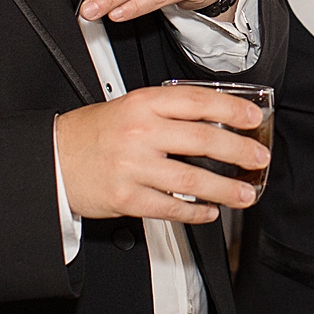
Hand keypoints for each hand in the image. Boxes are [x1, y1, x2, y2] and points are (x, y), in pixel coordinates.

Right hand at [54, 84, 268, 222]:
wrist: (54, 159)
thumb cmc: (95, 132)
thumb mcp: (130, 106)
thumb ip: (168, 110)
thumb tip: (216, 118)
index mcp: (144, 104)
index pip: (197, 102)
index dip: (231, 109)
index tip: (253, 117)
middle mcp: (141, 133)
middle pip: (202, 140)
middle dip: (239, 151)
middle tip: (259, 157)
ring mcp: (134, 167)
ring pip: (192, 179)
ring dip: (226, 189)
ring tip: (246, 193)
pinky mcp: (127, 198)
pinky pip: (171, 207)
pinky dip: (196, 211)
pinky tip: (210, 211)